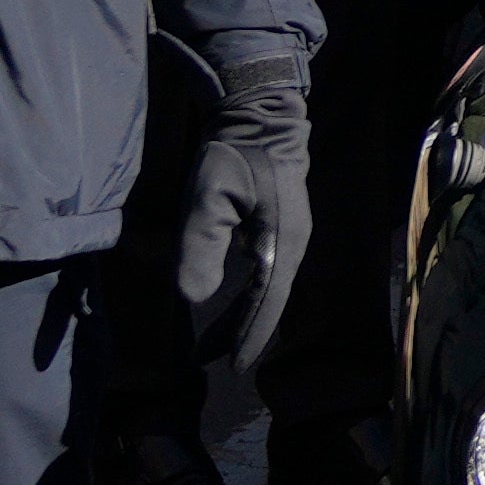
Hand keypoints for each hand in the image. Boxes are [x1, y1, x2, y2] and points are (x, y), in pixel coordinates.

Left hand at [169, 85, 313, 367]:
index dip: (249, 336)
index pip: (266, 303)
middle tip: (211, 359)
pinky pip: (264, 273)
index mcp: (281, 245)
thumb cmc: (234, 155)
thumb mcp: (208, 197)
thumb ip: (201, 245)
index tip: (235, 368)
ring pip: (266, 289)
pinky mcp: (279, 228)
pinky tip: (230, 298)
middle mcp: (291, 247)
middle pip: (268, 302)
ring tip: (214, 340)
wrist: (260, 117)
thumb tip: (194, 298)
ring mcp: (288, 237)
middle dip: (241, 332)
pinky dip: (246, 294)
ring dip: (242, 315)